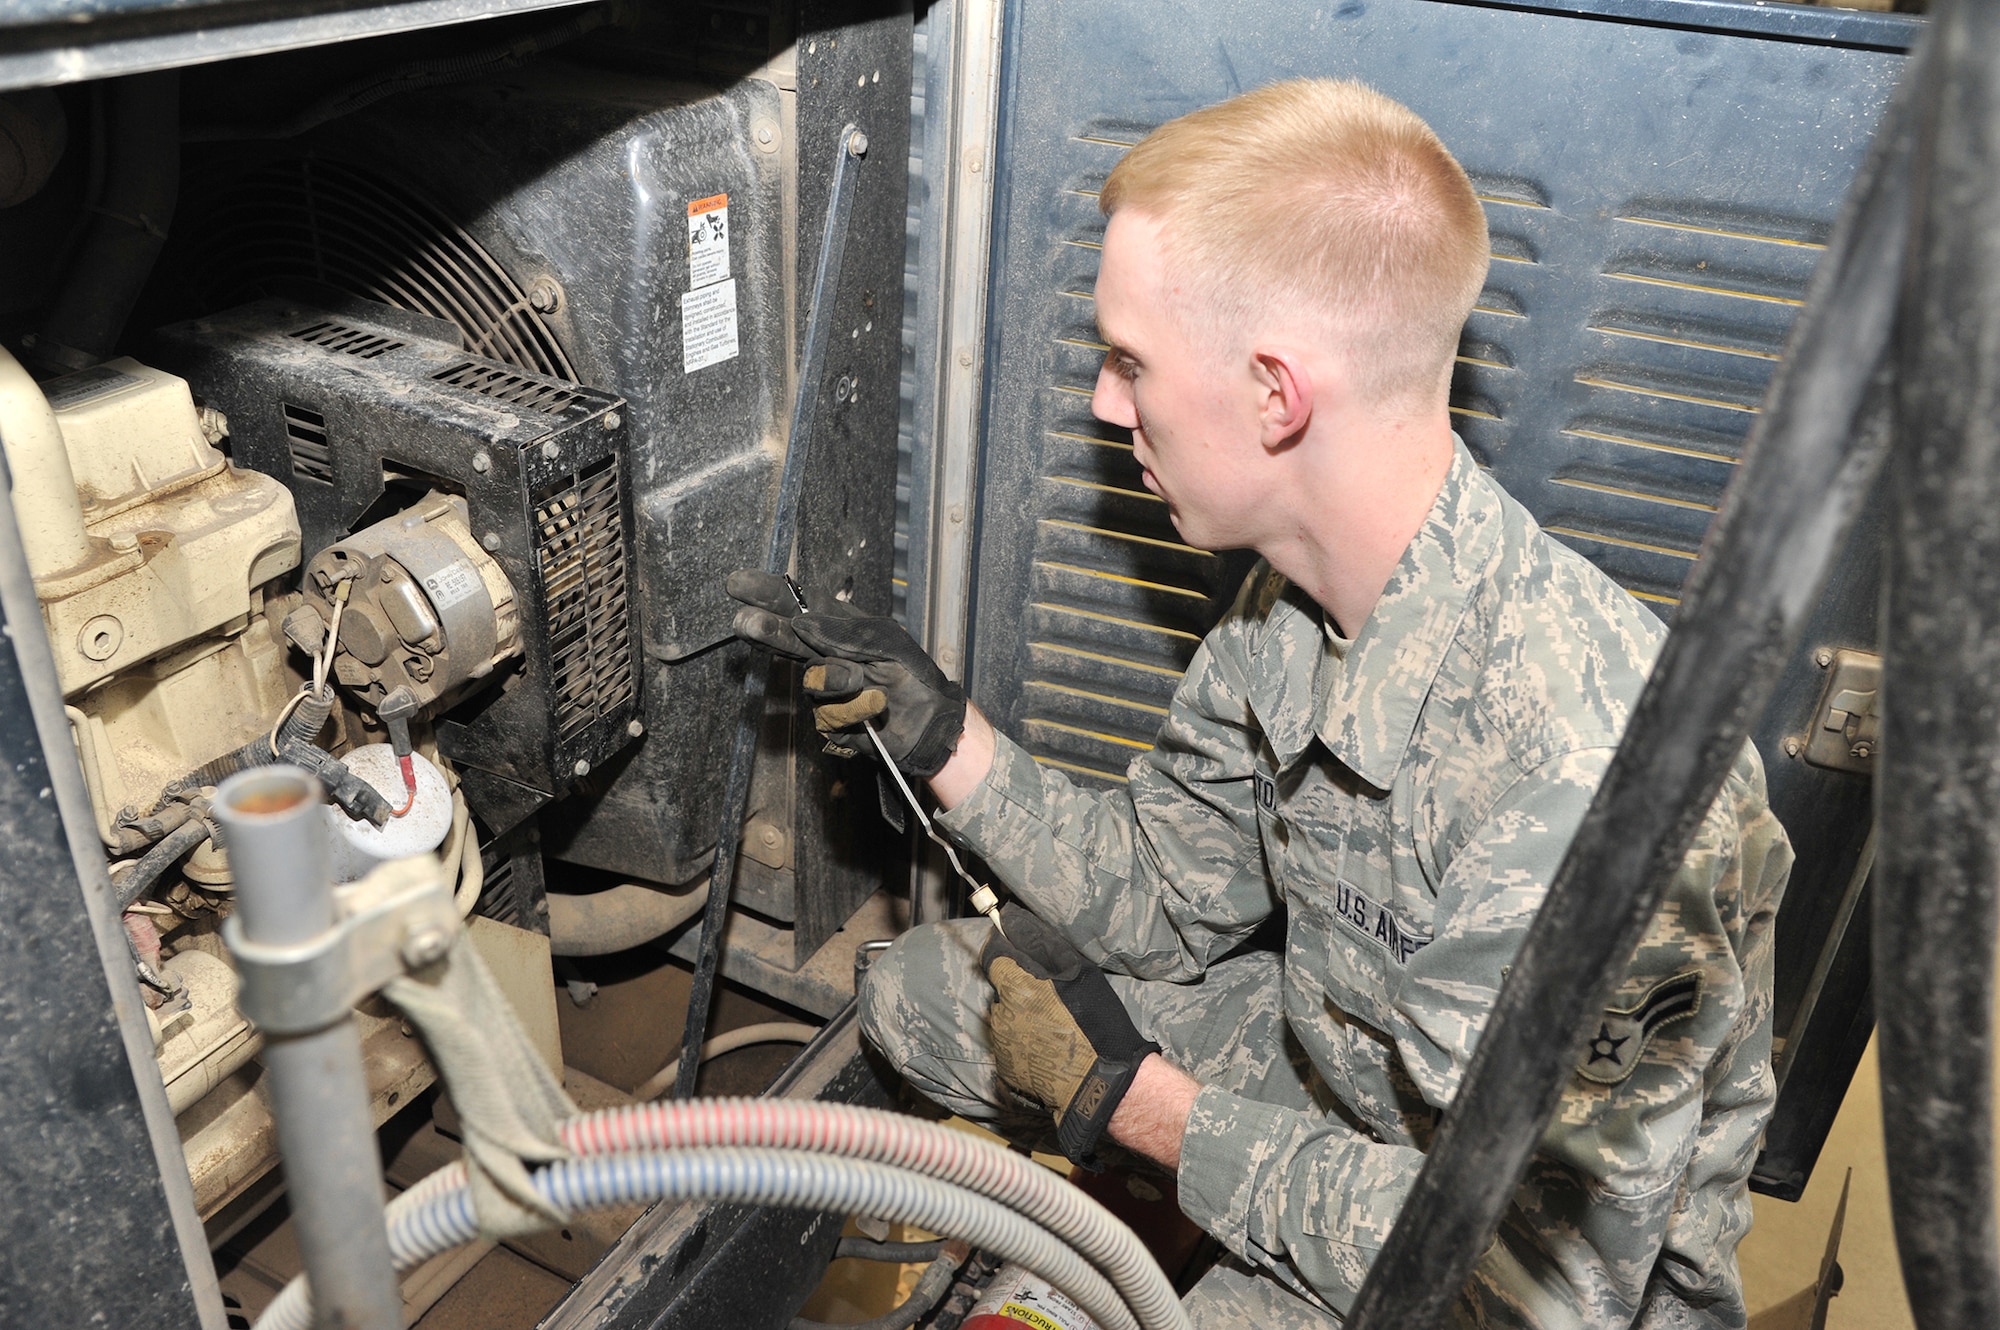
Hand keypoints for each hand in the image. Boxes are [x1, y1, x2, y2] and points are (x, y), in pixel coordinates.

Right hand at [727, 570, 965, 777]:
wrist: (929, 720)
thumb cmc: (911, 671)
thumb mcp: (886, 641)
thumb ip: (844, 631)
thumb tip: (801, 622)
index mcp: (836, 627)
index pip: (797, 605)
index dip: (767, 593)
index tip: (737, 583)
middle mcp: (823, 654)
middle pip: (785, 639)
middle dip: (765, 630)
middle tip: (745, 622)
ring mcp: (823, 688)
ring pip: (812, 680)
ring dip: (840, 680)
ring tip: (867, 681)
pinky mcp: (828, 720)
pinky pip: (829, 713)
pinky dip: (856, 709)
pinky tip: (874, 708)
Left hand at [980, 904, 1159, 1167]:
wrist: (1097, 1081)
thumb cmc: (1094, 1023)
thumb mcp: (1078, 974)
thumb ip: (1044, 949)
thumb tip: (1014, 923)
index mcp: (1016, 988)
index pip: (995, 960)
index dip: (1010, 959)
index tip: (1023, 964)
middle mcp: (1001, 1014)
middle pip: (1001, 993)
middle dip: (1018, 994)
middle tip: (1048, 1004)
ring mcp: (1001, 1044)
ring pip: (1004, 1021)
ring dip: (1018, 1020)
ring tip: (1049, 1030)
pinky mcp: (1005, 1069)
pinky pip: (1008, 1046)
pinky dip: (1021, 1045)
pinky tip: (1045, 1050)